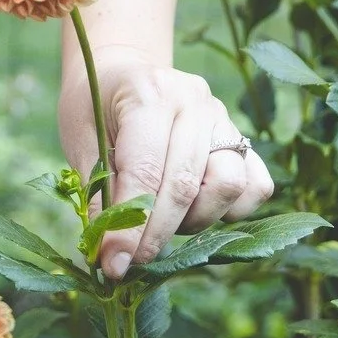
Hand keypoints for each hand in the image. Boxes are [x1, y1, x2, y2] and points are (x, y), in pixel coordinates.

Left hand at [58, 44, 274, 280]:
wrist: (123, 72)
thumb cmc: (96, 107)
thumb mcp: (81, 141)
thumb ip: (99, 193)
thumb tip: (112, 254)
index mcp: (150, 94)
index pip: (145, 172)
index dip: (129, 227)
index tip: (113, 265)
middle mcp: (195, 100)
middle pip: (186, 184)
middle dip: (156, 234)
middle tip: (130, 261)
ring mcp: (223, 116)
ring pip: (229, 184)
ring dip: (196, 218)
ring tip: (164, 219)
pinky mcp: (242, 136)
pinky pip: (256, 184)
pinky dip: (231, 208)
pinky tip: (197, 208)